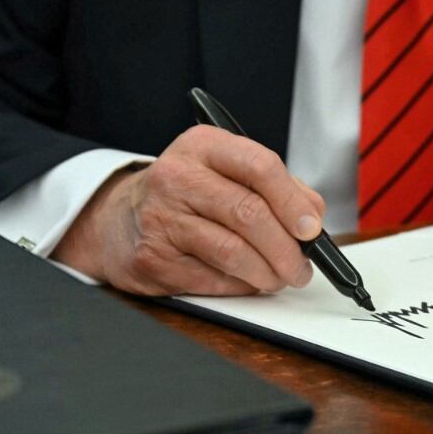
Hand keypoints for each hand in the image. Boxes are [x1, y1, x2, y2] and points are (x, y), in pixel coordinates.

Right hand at [53, 125, 324, 295]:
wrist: (119, 219)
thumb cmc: (186, 196)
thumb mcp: (224, 171)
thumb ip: (274, 187)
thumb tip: (313, 217)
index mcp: (203, 146)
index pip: (260, 167)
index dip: (293, 202)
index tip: (312, 229)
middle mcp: (178, 177)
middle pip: (250, 214)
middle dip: (286, 249)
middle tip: (301, 267)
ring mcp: (161, 219)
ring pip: (233, 252)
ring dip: (267, 273)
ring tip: (278, 277)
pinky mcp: (154, 259)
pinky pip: (213, 279)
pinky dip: (240, 286)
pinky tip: (245, 281)